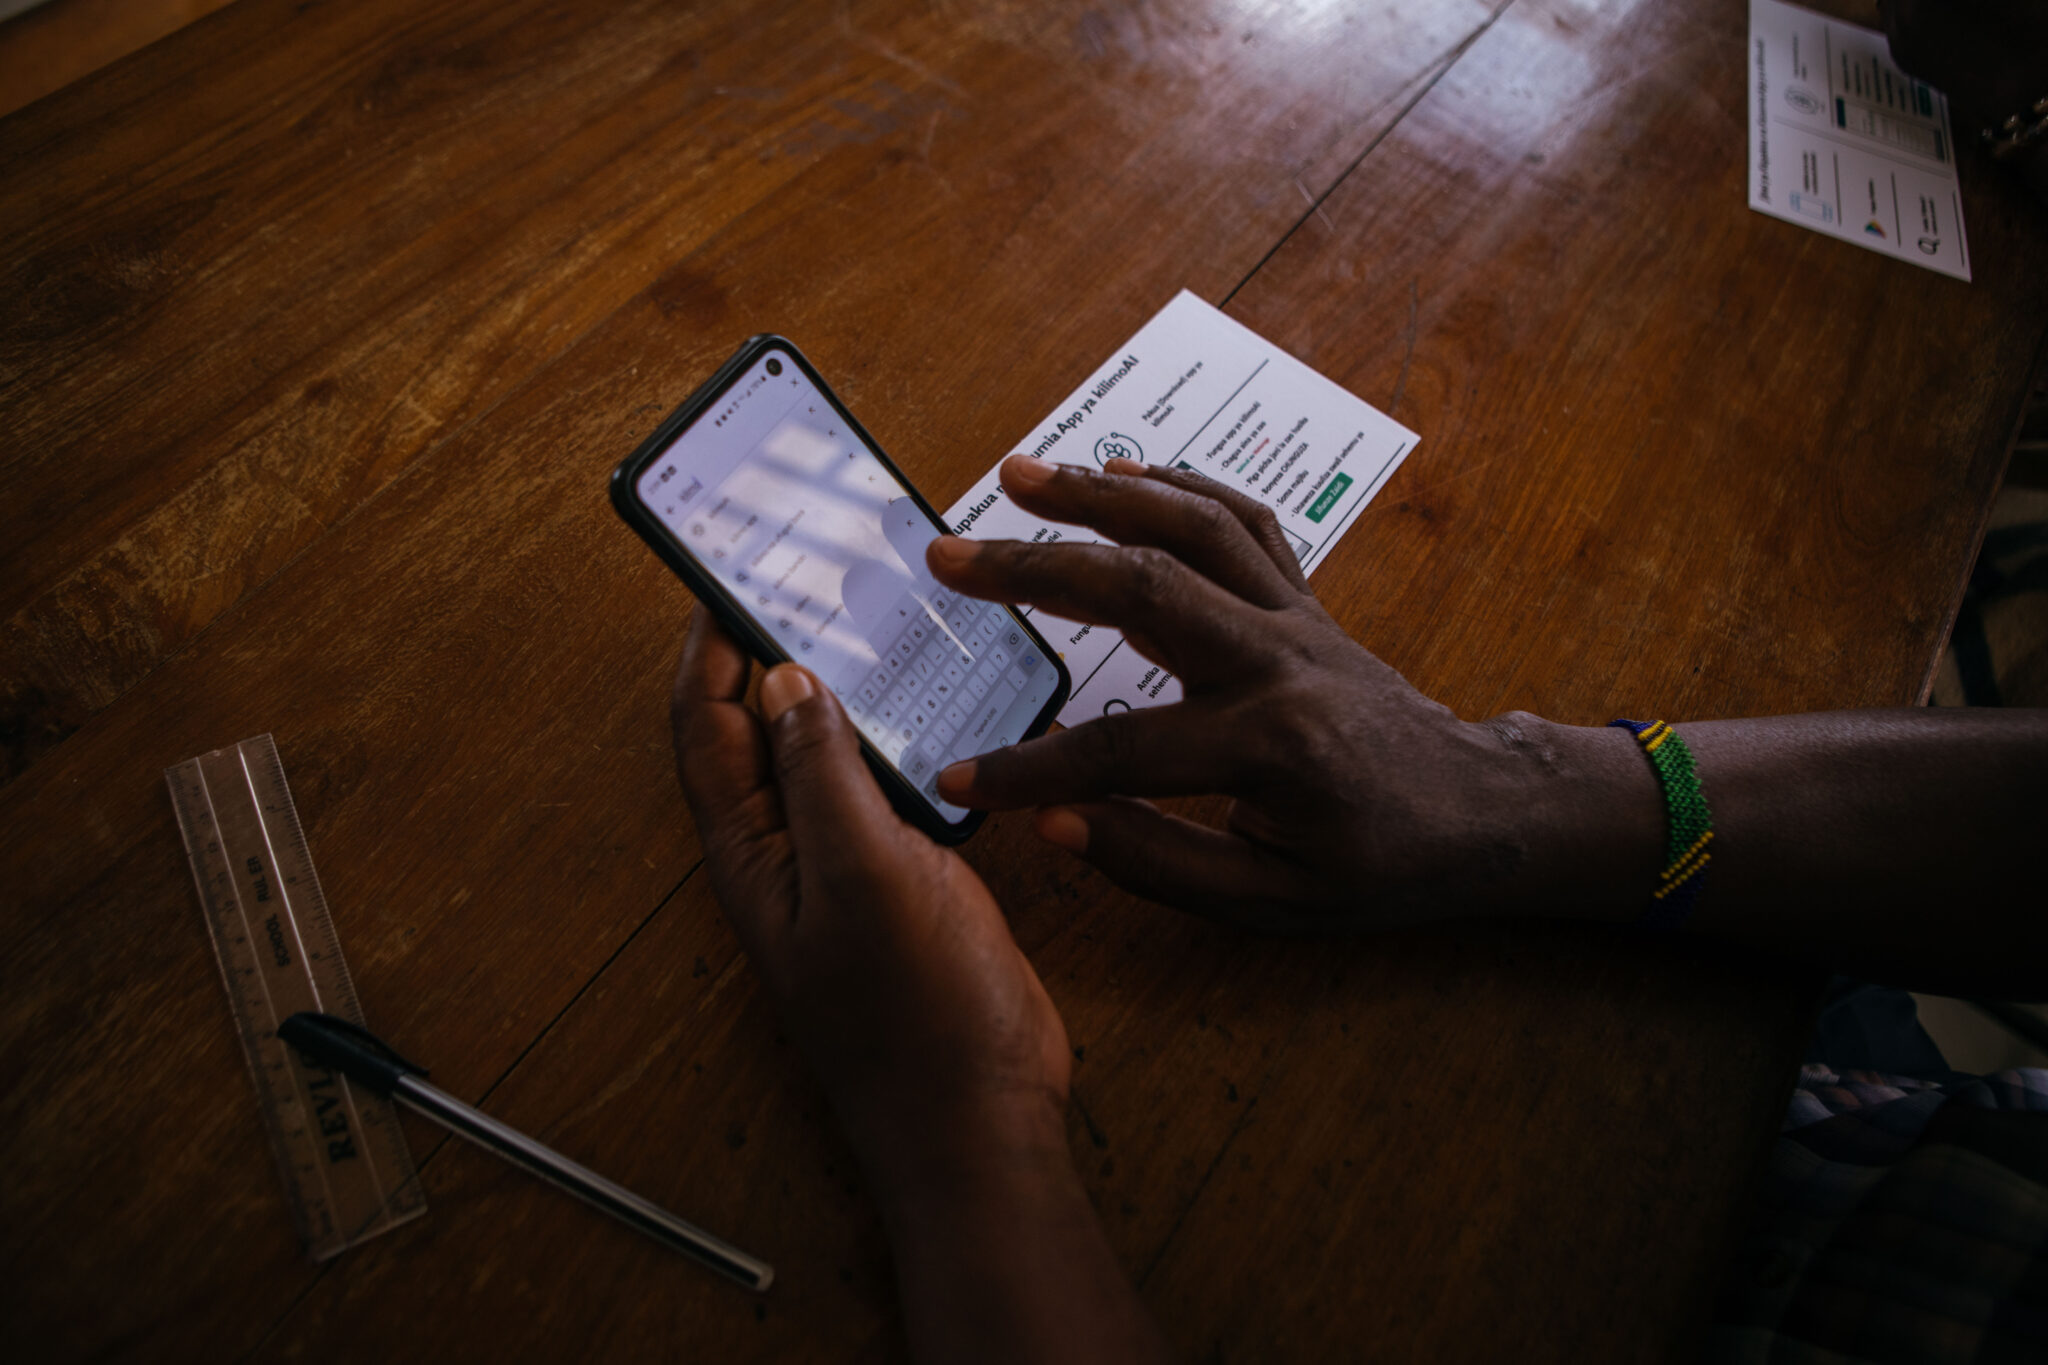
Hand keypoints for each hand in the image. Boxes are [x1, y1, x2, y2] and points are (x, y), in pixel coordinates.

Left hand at [669, 608, 1070, 1194]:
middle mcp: (791, 850)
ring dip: (845, 687)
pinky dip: (904, 735)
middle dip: (775, 648)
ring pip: (832, 751)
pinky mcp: (910, 873)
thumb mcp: (862, 877)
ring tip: (871, 613)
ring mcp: (851, 862)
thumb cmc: (913, 1019)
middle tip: (807, 571)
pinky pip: (891, 784)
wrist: (980, 1111)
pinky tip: (937, 699)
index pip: (708, 725)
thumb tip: (788, 682)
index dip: (706, 648)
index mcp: (753, 851)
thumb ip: (820, 775)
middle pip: (763, 727)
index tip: (726, 573)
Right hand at [925, 456, 1613, 931]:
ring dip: (1100, 493)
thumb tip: (1056, 821)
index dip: (1029, 769)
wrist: (1475, 811)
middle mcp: (1276, 661)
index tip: (959, 778)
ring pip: (1192, 528)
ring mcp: (1294, 617)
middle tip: (950, 555)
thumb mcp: (1267, 899)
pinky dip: (1181, 485)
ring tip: (1018, 474)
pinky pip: (1242, 521)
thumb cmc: (1373, 865)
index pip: (1116, 750)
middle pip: (1142, 588)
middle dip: (1036, 568)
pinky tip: (1120, 469)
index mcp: (1264, 745)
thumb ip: (1158, 860)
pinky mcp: (1304, 598)